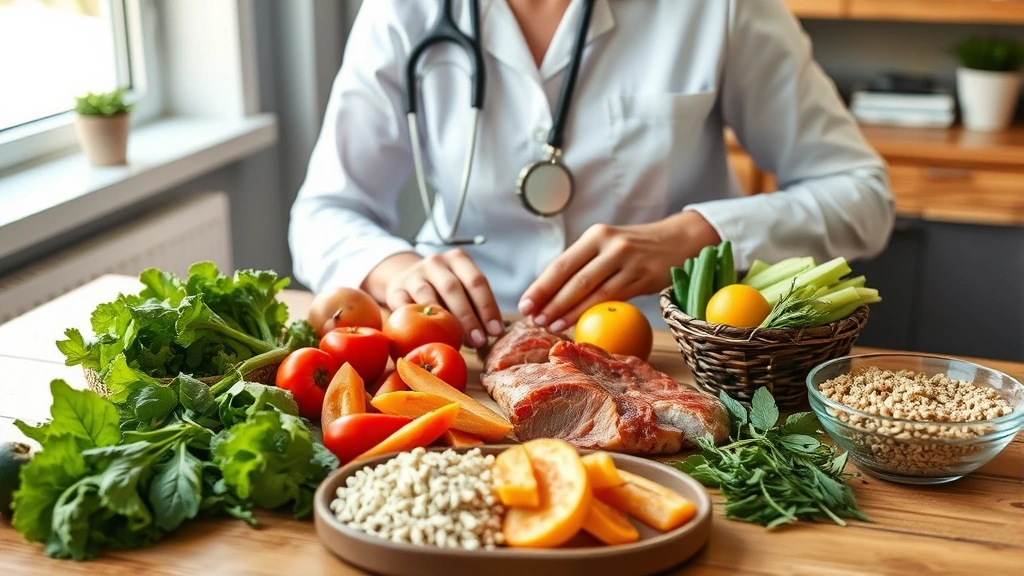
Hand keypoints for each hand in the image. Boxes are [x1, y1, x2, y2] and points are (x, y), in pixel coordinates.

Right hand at [362, 250, 503, 347]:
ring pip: (428, 296)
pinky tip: (428, 340)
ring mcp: (413, 275)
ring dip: (443, 322)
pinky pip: (405, 308)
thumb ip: (474, 304)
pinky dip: (417, 324)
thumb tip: (492, 334)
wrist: (405, 279)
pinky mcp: (395, 290)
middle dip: (469, 317)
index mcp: (457, 259)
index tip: (496, 331)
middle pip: (453, 289)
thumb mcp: (461, 287)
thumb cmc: (443, 290)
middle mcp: (435, 262)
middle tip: (479, 341)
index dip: (487, 307)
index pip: (476, 281)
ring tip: (456, 343)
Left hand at [519, 211, 720, 331]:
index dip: (541, 286)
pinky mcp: (642, 277)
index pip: (561, 263)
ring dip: (566, 310)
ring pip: (590, 290)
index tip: (524, 303)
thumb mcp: (608, 246)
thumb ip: (584, 264)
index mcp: (595, 235)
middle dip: (549, 301)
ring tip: (548, 325)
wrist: (679, 241)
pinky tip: (576, 324)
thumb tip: (550, 293)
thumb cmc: (636, 248)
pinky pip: (611, 299)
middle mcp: (610, 245)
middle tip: (532, 319)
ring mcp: (627, 261)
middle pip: (572, 278)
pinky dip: (590, 313)